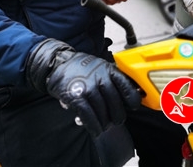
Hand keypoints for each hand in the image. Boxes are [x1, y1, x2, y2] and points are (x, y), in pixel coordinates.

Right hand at [26, 39, 140, 136]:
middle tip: (116, 120)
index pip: (127, 87)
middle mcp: (100, 78)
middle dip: (117, 116)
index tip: (133, 106)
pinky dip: (94, 126)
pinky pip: (89, 116)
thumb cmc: (82, 67)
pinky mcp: (76, 97)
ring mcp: (88, 88)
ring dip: (105, 124)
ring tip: (104, 126)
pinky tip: (95, 130)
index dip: (133, 100)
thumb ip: (114, 79)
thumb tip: (129, 95)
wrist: (58, 63)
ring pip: (103, 113)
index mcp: (109, 70)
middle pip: (116, 104)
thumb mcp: (101, 66)